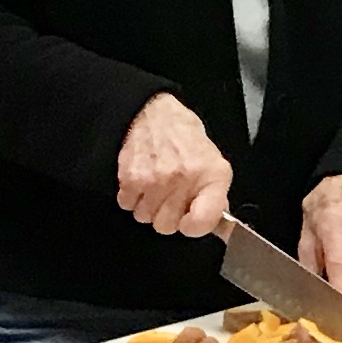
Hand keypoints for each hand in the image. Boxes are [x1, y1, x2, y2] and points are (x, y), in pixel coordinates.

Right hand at [115, 94, 232, 237]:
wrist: (155, 115)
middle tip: (170, 196)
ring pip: (145, 218)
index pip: (202, 222)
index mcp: (212, 176)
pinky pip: (127, 206)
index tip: (190, 221)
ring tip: (156, 185)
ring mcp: (156, 179)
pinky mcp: (131, 178)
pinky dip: (132, 197)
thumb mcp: (214, 163)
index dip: (194, 227)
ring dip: (148, 206)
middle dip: (167, 215)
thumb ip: (214, 195)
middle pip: (166, 226)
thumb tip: (212, 223)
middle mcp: (184, 178)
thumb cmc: (186, 140)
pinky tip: (142, 181)